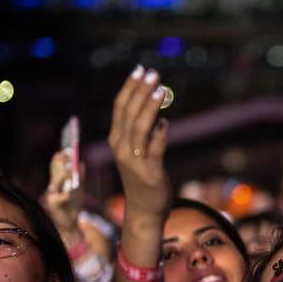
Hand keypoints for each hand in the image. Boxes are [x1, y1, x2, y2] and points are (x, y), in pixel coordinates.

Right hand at [45, 149, 84, 234]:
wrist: (71, 223)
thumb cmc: (74, 206)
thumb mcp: (79, 190)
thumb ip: (80, 177)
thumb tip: (81, 163)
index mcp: (57, 184)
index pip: (55, 168)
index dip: (58, 159)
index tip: (64, 150)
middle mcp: (53, 188)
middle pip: (55, 173)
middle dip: (60, 164)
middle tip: (66, 154)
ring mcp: (52, 196)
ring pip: (56, 183)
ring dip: (63, 176)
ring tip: (70, 169)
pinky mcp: (54, 205)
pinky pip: (61, 198)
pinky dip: (66, 195)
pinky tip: (69, 192)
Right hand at [108, 65, 170, 217]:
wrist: (144, 211)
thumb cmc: (142, 181)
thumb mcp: (137, 154)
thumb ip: (142, 135)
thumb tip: (156, 115)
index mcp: (117, 141)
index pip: (120, 108)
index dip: (130, 87)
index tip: (140, 70)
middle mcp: (122, 149)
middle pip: (128, 113)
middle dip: (140, 91)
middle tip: (152, 73)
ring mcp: (134, 161)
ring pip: (140, 127)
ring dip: (149, 106)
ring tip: (160, 89)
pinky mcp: (150, 172)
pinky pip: (155, 148)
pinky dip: (159, 134)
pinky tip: (165, 121)